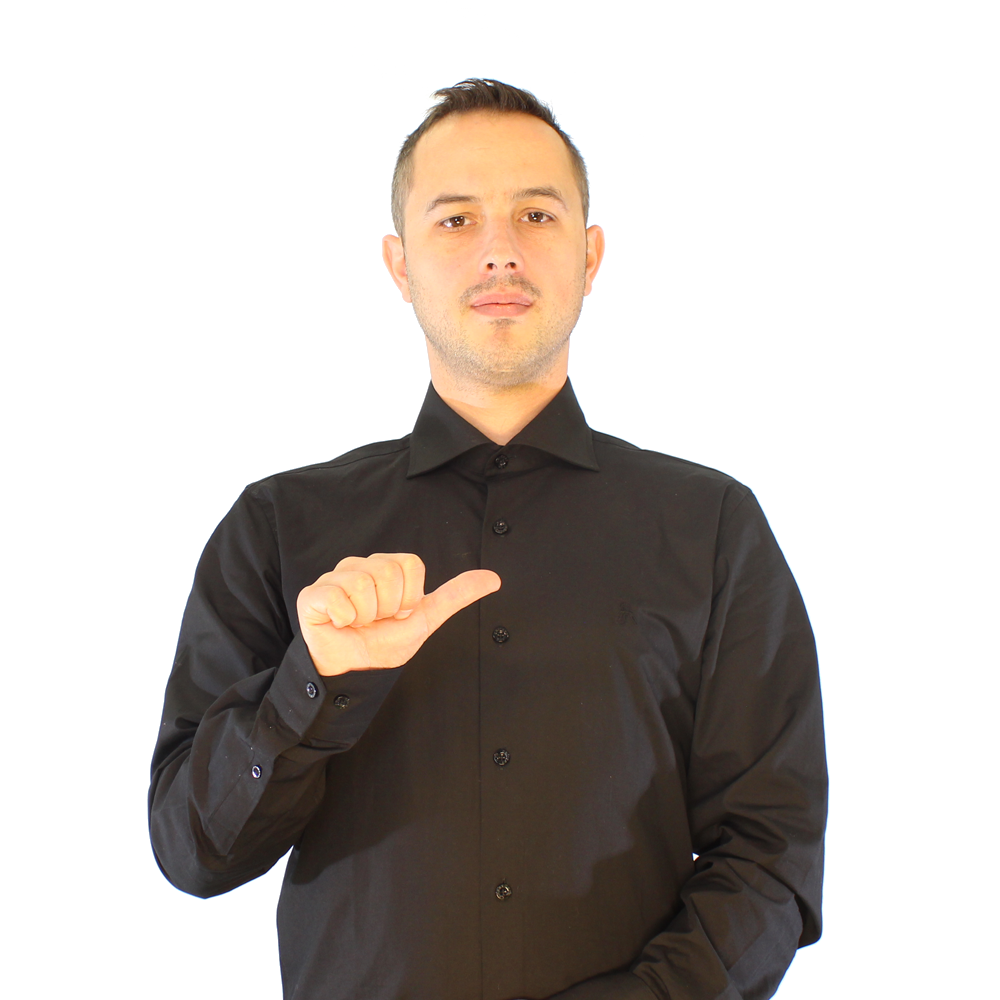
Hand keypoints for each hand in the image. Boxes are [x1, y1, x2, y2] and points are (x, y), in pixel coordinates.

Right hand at [296, 553, 500, 676]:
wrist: (354, 672)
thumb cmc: (385, 643)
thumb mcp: (425, 619)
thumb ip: (456, 596)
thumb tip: (494, 578)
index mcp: (387, 567)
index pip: (411, 565)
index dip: (410, 596)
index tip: (399, 613)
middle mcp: (360, 565)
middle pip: (387, 572)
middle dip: (388, 608)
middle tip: (377, 621)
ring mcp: (335, 577)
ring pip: (362, 584)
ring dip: (366, 616)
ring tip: (359, 624)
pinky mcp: (313, 594)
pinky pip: (337, 597)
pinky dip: (344, 619)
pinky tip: (341, 624)